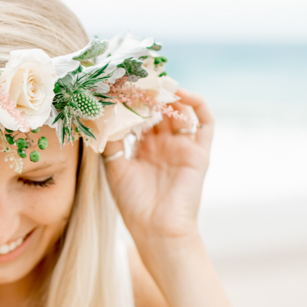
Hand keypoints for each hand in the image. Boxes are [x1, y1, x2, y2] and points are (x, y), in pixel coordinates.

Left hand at [102, 89, 213, 247]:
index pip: (140, 115)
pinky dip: (196, 104)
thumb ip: (110, 142)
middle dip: (149, 93)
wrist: (158, 230)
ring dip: (169, 95)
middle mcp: (163, 144)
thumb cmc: (134, 205)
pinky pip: (205, 122)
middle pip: (160, 109)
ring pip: (180, 110)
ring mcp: (182, 146)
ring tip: (155, 82)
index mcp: (143, 148)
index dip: (132, 100)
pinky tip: (180, 93)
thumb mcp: (115, 169)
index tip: (119, 85)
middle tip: (137, 76)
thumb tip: (101, 114)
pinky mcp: (199, 152)